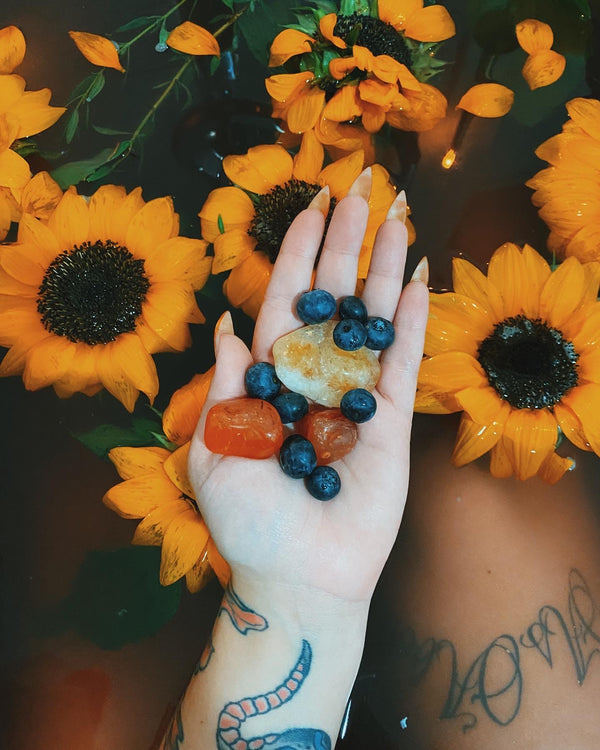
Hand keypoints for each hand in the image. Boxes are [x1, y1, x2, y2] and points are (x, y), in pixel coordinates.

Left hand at [188, 177, 428, 603]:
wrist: (297, 577)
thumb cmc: (248, 523)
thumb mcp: (215, 452)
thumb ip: (225, 386)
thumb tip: (225, 326)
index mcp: (268, 380)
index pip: (282, 302)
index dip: (296, 254)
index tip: (312, 206)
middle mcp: (313, 379)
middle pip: (331, 296)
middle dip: (346, 240)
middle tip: (362, 185)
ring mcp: (355, 397)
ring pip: (371, 319)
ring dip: (384, 266)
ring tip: (398, 215)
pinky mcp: (392, 422)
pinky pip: (404, 361)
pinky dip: (412, 321)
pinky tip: (419, 279)